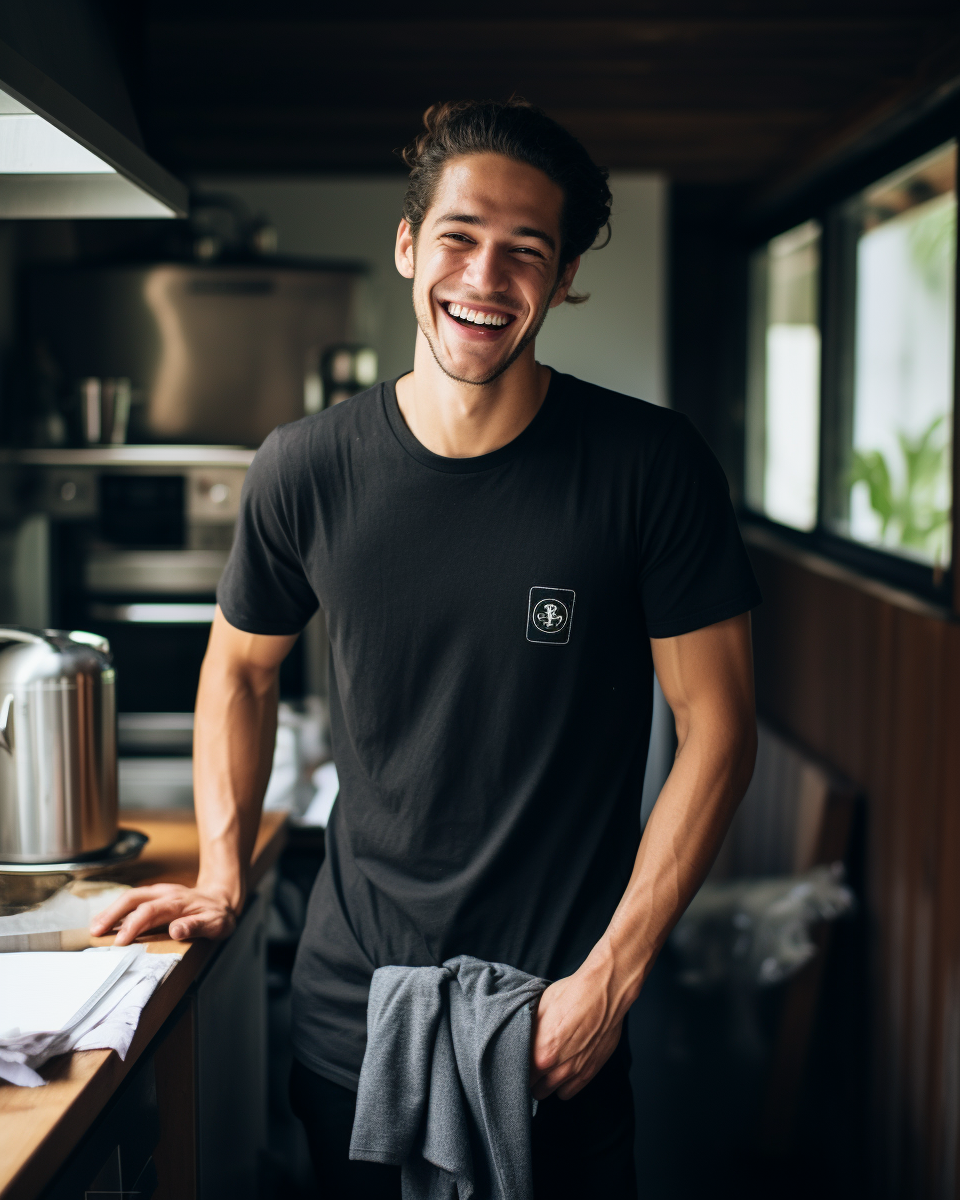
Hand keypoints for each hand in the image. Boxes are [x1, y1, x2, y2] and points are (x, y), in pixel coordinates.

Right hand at [89, 883, 238, 945]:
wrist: (223, 899)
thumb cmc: (218, 915)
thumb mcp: (216, 924)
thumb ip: (196, 926)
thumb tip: (176, 931)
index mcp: (178, 902)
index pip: (151, 911)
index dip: (133, 925)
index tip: (120, 941)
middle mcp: (166, 894)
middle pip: (134, 899)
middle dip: (113, 914)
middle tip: (96, 931)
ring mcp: (159, 893)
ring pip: (130, 897)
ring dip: (111, 911)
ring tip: (94, 927)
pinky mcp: (155, 895)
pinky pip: (133, 900)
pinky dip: (117, 910)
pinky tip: (105, 922)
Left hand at [530, 960, 624, 1100]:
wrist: (603, 991)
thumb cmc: (570, 994)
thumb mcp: (539, 1007)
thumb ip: (528, 1031)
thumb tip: (518, 1038)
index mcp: (541, 1053)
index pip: (519, 1075)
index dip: (517, 1068)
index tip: (518, 1061)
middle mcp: (558, 1069)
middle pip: (535, 1090)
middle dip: (532, 1078)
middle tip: (532, 1063)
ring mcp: (576, 1073)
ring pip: (551, 1093)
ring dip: (548, 1083)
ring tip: (548, 1067)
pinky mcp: (591, 1071)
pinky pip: (570, 1092)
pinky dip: (564, 1085)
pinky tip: (563, 1069)